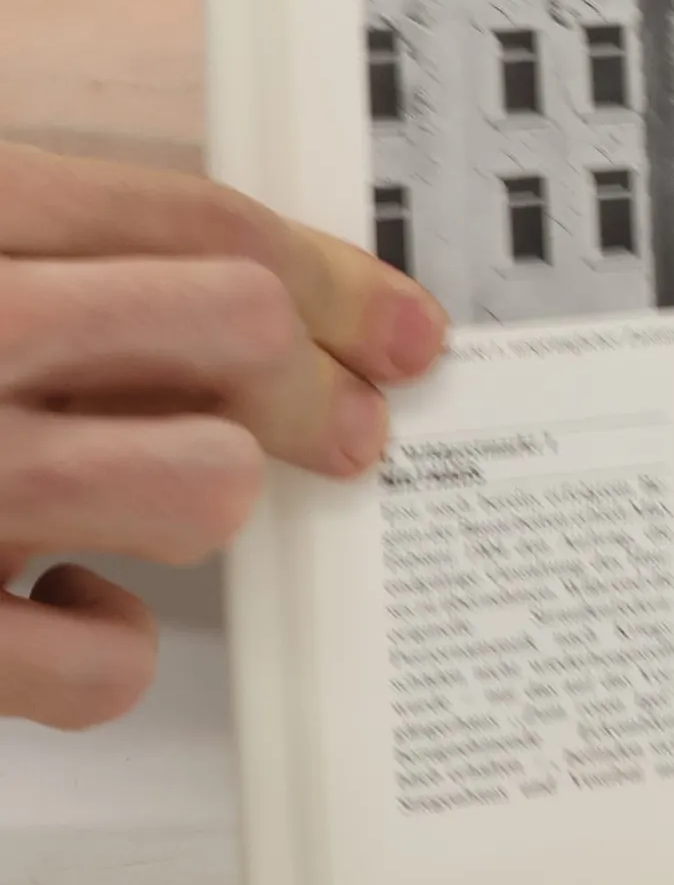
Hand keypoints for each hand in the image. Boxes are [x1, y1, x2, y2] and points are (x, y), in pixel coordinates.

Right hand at [0, 144, 446, 728]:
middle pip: (241, 326)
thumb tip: (283, 306)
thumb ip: (85, 268)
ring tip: (144, 496)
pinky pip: (104, 662)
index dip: (336, 280)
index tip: (402, 329)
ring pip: (210, 485)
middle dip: (315, 387)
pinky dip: (103, 647)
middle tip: (353, 429)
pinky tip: (61, 601)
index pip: (198, 222)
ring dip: (204, 497)